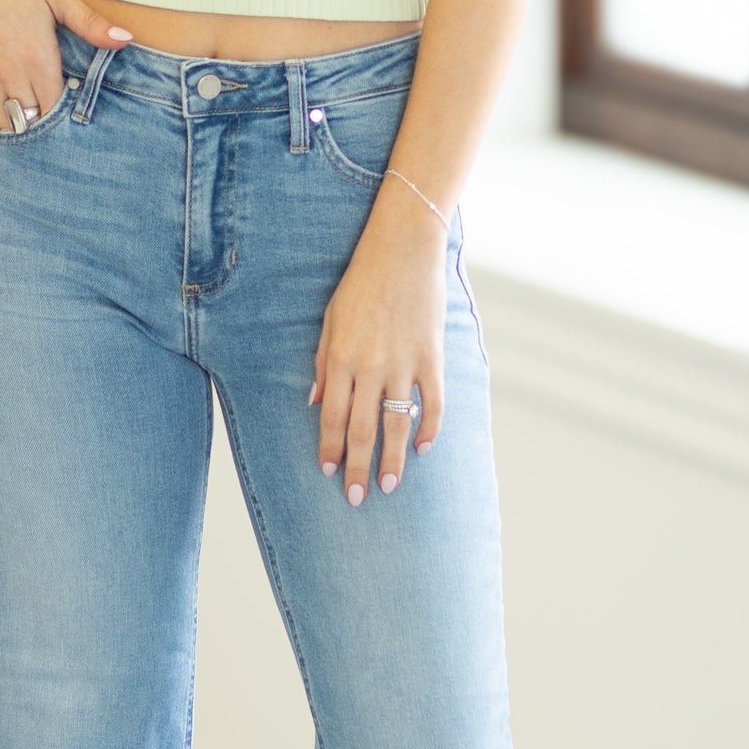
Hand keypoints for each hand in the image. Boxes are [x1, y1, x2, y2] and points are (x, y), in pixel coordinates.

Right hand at [0, 0, 130, 126]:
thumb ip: (90, 24)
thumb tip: (126, 39)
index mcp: (36, 57)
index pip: (57, 109)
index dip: (71, 116)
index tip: (82, 110)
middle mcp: (10, 73)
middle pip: (34, 123)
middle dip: (51, 125)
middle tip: (65, 118)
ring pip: (9, 124)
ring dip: (26, 125)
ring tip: (42, 116)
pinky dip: (4, 118)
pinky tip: (18, 110)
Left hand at [308, 184, 447, 503]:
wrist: (402, 249)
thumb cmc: (360, 283)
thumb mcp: (330, 320)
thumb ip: (323, 363)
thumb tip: (316, 403)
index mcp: (341, 358)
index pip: (332, 417)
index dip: (330, 449)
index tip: (330, 474)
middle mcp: (370, 367)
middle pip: (362, 429)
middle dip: (357, 467)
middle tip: (356, 499)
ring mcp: (404, 364)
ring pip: (397, 424)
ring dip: (392, 460)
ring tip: (388, 487)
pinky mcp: (431, 357)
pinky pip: (433, 402)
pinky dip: (429, 428)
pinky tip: (424, 449)